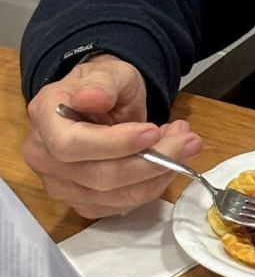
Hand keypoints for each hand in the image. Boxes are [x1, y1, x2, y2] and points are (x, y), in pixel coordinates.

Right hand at [22, 54, 201, 218]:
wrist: (101, 100)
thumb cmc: (104, 84)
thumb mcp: (109, 72)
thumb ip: (102, 84)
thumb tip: (91, 97)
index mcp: (44, 117)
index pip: (71, 145)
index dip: (114, 144)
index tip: (152, 131)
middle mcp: (43, 157)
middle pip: (99, 176)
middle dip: (152, 161)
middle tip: (189, 139)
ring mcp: (60, 185)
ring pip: (115, 195)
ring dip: (159, 173)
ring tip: (184, 143)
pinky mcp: (82, 202)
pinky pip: (121, 205)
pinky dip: (152, 184)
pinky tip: (167, 160)